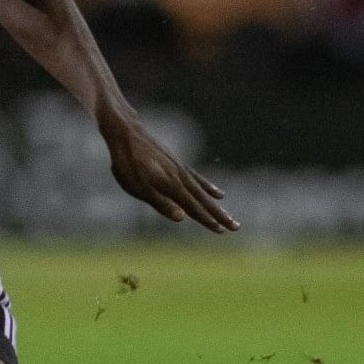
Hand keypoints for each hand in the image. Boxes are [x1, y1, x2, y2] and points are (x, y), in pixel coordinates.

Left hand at [102, 115, 239, 232]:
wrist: (127, 132)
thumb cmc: (127, 163)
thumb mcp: (138, 188)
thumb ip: (160, 203)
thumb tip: (182, 218)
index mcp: (172, 186)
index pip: (193, 208)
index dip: (207, 221)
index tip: (222, 231)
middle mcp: (181, 178)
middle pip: (203, 201)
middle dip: (219, 216)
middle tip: (236, 227)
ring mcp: (180, 170)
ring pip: (203, 192)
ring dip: (217, 206)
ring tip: (229, 217)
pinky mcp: (177, 164)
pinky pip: (198, 179)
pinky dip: (209, 188)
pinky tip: (219, 194)